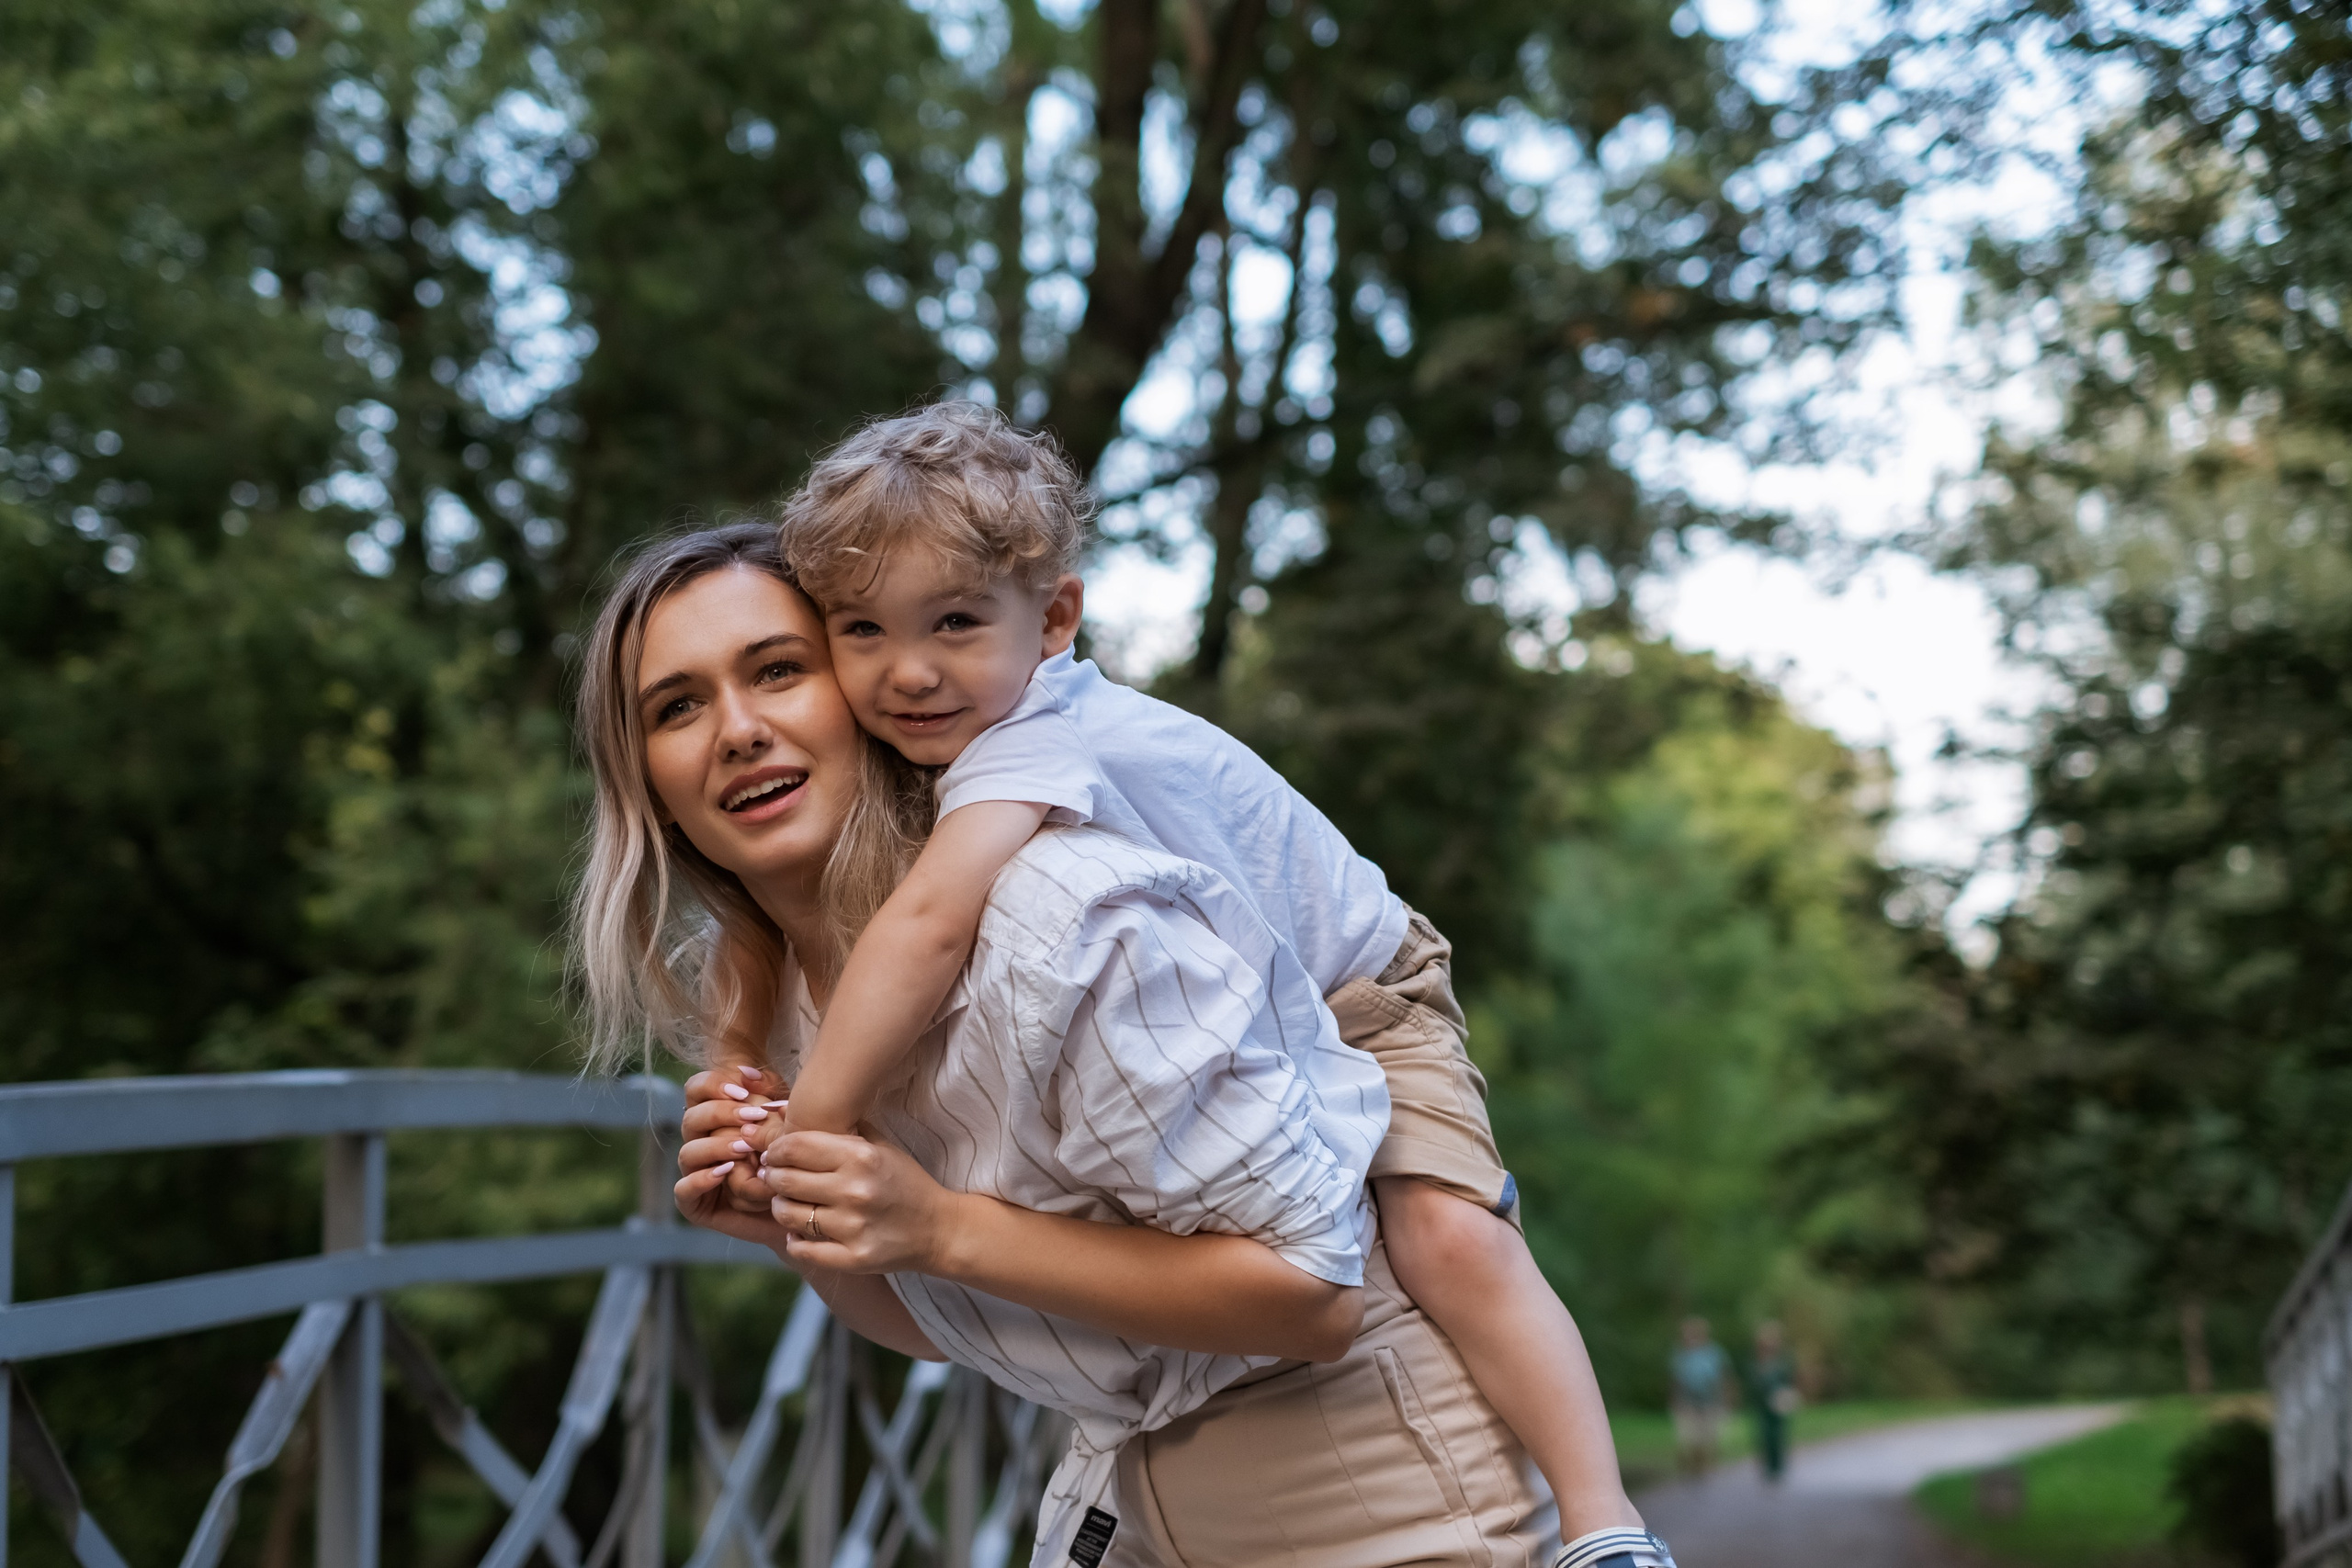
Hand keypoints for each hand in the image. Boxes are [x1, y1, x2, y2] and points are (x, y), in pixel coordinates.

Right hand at [682, 1065, 789, 1214]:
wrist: (801, 1203)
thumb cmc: (793, 1154)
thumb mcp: (786, 1116)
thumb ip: (768, 1091)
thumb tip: (748, 1073)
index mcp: (714, 1116)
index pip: (696, 1088)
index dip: (715, 1085)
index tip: (744, 1090)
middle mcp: (699, 1142)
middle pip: (692, 1118)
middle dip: (722, 1114)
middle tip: (754, 1117)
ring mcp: (695, 1173)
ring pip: (688, 1152)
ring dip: (717, 1147)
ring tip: (746, 1148)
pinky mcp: (695, 1204)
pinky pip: (683, 1190)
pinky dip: (701, 1180)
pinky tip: (725, 1173)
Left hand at [761, 1130, 961, 1275]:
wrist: (939, 1228)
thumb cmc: (905, 1182)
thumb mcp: (881, 1146)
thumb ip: (844, 1130)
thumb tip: (797, 1114)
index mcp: (860, 1157)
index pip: (795, 1147)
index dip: (775, 1150)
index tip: (774, 1155)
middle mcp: (854, 1190)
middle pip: (785, 1180)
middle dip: (773, 1178)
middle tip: (775, 1178)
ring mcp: (853, 1227)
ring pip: (788, 1216)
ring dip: (781, 1208)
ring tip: (788, 1204)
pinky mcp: (854, 1257)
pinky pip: (803, 1250)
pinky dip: (795, 1242)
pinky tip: (800, 1234)